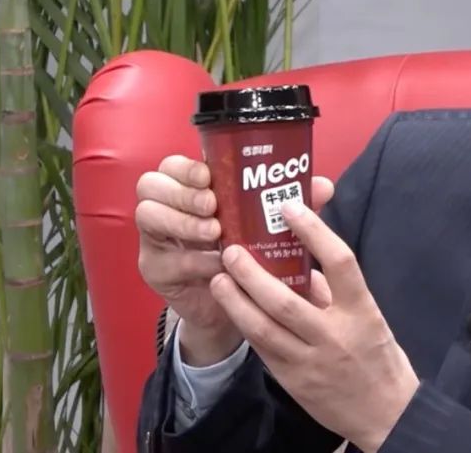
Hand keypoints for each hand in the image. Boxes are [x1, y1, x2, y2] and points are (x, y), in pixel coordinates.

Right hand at [134, 155, 334, 365]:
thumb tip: (323, 185)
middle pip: (150, 184)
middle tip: (213, 206)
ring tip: (215, 233)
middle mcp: (166, 208)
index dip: (186, 167)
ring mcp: (156, 239)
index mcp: (191, 189)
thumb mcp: (270, 225)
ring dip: (183, 222)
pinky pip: (164, 259)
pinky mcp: (154, 270)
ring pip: (147, 216)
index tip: (209, 177)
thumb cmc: (252, 253)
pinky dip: (193, 259)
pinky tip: (215, 265)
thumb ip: (291, 203)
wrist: (239, 306)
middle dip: (183, 193)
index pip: (172, 164)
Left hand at [210, 198, 418, 452]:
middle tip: (232, 250)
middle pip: (285, 299)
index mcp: (361, 311)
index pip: (339, 262)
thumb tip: (304, 265)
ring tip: (219, 279)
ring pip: (263, 328)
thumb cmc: (379, 358)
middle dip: (252, 273)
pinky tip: (232, 309)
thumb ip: (336, 292)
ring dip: (235, 302)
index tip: (290, 207)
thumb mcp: (368, 317)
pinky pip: (263, 348)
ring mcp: (310, 361)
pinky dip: (246, 326)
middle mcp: (334, 335)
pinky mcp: (293, 381)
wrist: (386, 414)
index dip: (313, 231)